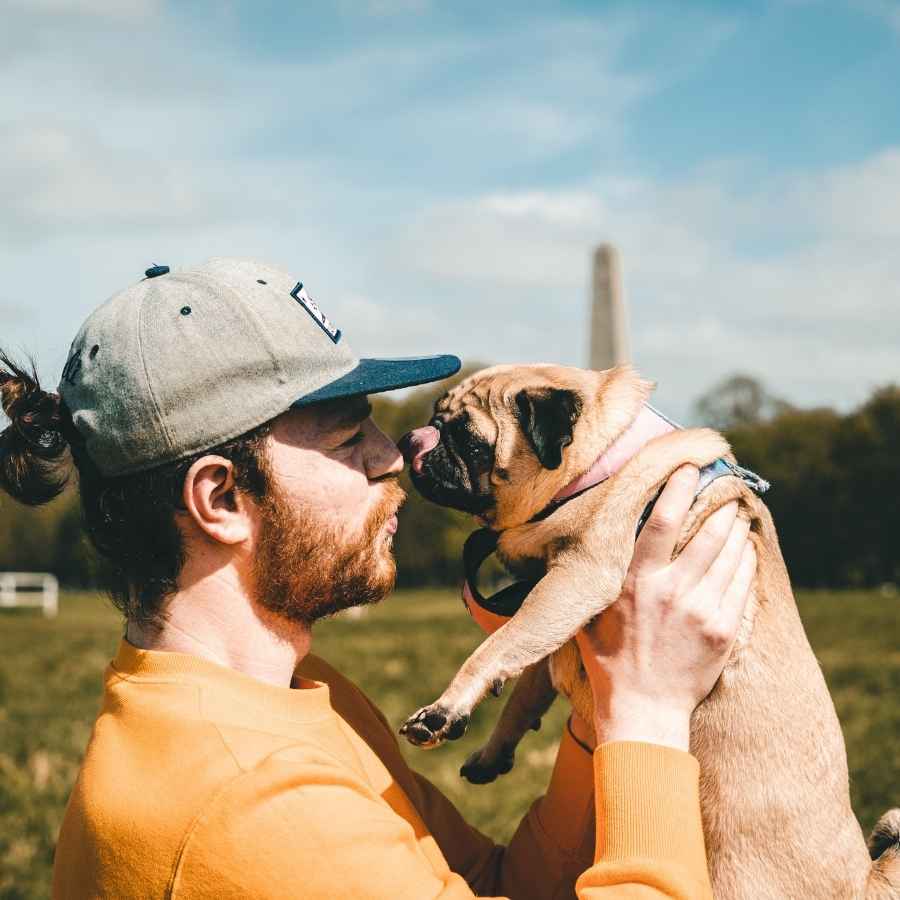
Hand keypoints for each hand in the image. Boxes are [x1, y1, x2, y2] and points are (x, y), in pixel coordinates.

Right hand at [575, 465, 756, 751]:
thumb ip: (595, 579)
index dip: (679, 488)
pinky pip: (743, 583)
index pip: (662, 521)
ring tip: (736, 518)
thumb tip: (582, 544)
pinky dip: (746, 561)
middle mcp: (671, 592)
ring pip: (731, 555)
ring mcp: (702, 612)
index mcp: (636, 582)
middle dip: (720, 507)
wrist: (643, 710)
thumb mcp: (590, 614)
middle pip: (708, 533)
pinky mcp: (723, 631)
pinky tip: (744, 551)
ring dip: (736, 530)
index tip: (689, 467)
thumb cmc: (610, 660)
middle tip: (724, 493)